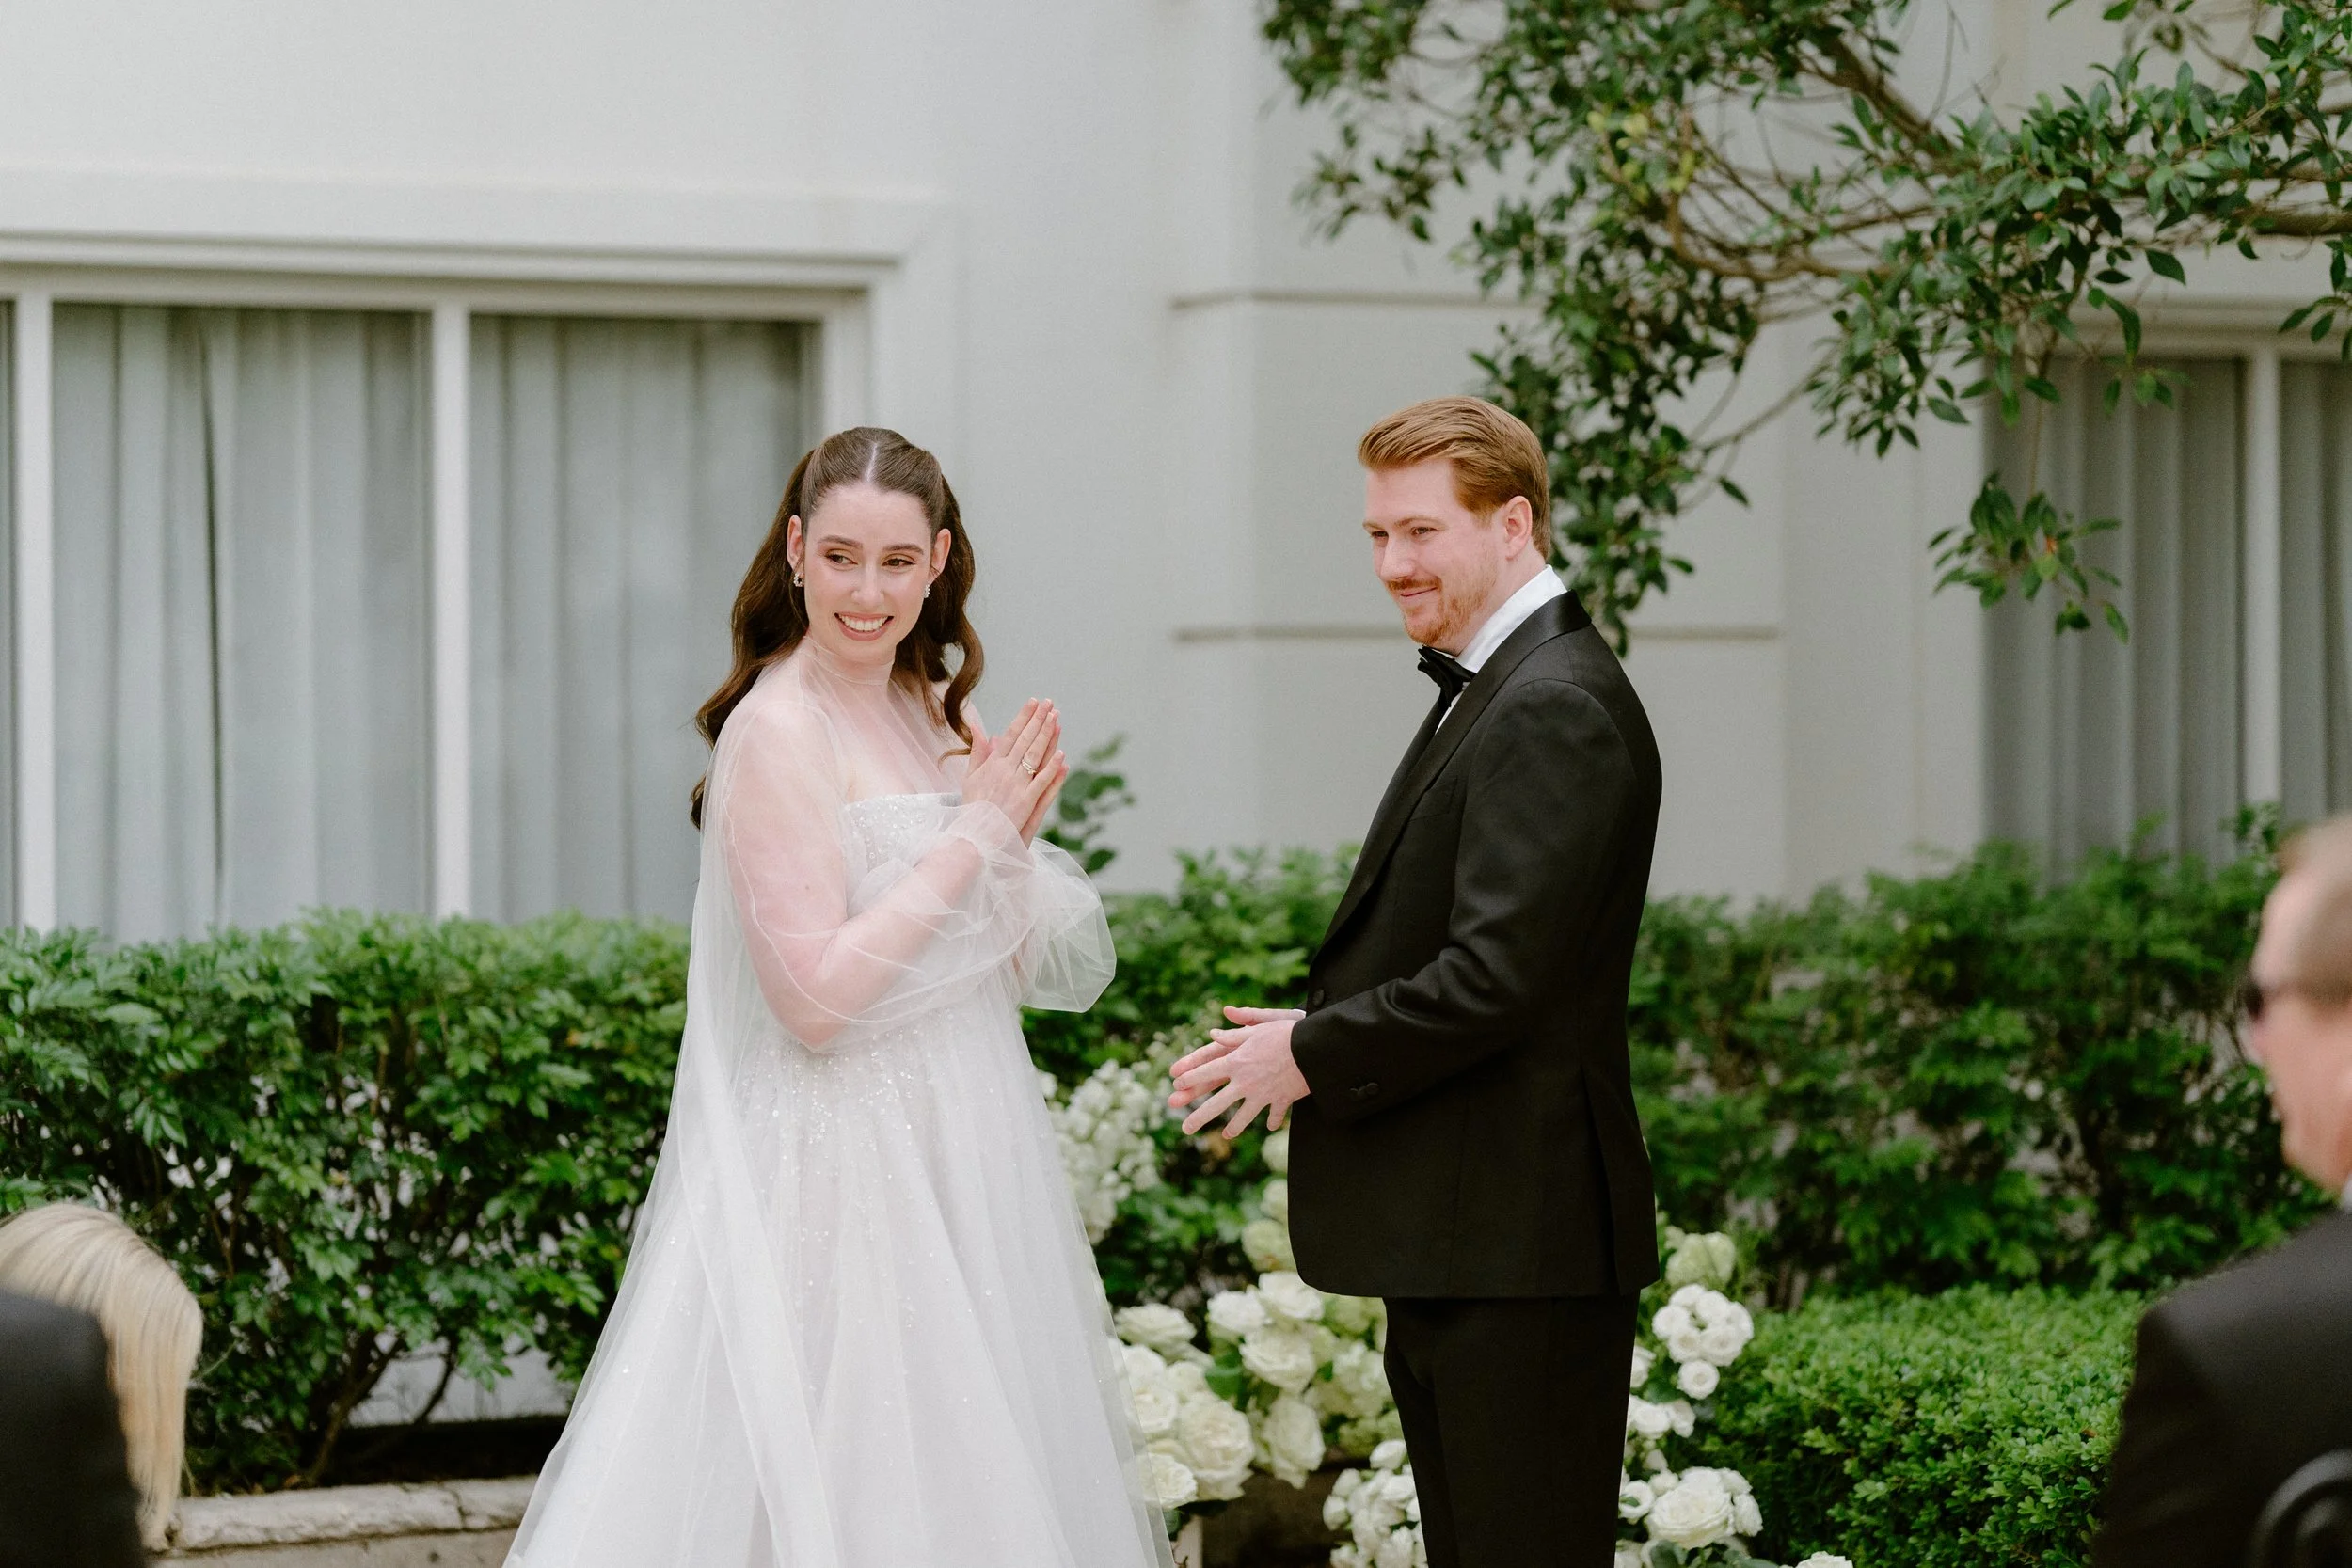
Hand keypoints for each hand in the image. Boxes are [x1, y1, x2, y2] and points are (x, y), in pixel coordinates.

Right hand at [963, 701, 1064, 839]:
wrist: (975, 835)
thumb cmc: (973, 807)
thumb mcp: (970, 777)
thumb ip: (977, 752)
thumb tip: (978, 728)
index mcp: (993, 764)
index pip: (1011, 734)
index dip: (1024, 717)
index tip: (1034, 702)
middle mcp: (1005, 771)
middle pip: (1025, 740)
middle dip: (1038, 720)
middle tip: (1050, 703)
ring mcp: (1016, 785)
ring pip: (1034, 756)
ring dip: (1047, 736)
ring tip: (1057, 719)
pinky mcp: (1026, 801)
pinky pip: (1041, 781)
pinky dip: (1051, 768)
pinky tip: (1061, 755)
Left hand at [1169, 1005, 1310, 1136]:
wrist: (1312, 1050)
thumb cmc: (1284, 1033)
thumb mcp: (1256, 1029)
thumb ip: (1233, 1035)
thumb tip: (1212, 1034)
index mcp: (1236, 1062)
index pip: (1206, 1072)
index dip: (1190, 1079)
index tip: (1177, 1086)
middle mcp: (1245, 1082)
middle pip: (1217, 1103)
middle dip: (1199, 1117)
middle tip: (1185, 1129)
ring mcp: (1262, 1095)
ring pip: (1243, 1116)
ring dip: (1234, 1127)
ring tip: (1225, 1135)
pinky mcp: (1281, 1100)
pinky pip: (1274, 1114)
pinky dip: (1272, 1121)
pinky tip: (1269, 1127)